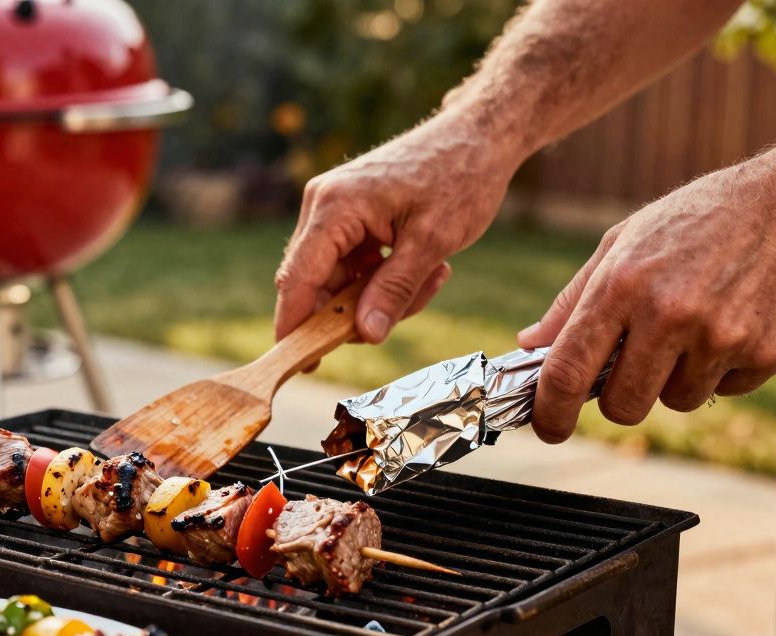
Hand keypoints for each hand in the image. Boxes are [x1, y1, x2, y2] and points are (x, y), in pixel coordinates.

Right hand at [275, 110, 524, 342]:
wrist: (479, 135)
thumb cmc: (460, 176)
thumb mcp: (433, 241)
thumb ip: (394, 290)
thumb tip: (364, 335)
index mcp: (334, 206)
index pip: (299, 278)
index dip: (296, 324)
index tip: (302, 362)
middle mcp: (323, 206)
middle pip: (318, 284)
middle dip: (360, 309)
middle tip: (414, 304)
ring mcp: (334, 211)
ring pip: (340, 280)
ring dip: (382, 294)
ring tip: (435, 276)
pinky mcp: (350, 217)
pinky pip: (355, 267)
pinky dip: (386, 278)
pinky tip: (428, 266)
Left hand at [519, 140, 775, 442]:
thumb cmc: (694, 219)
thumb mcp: (622, 242)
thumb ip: (572, 299)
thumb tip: (529, 344)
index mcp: (621, 284)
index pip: (568, 371)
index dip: (551, 412)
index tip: (549, 428)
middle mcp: (668, 313)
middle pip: (623, 405)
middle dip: (619, 398)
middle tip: (631, 366)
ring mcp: (721, 336)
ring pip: (676, 401)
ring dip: (674, 378)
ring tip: (691, 326)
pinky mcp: (767, 351)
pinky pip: (723, 390)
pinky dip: (720, 370)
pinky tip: (729, 323)